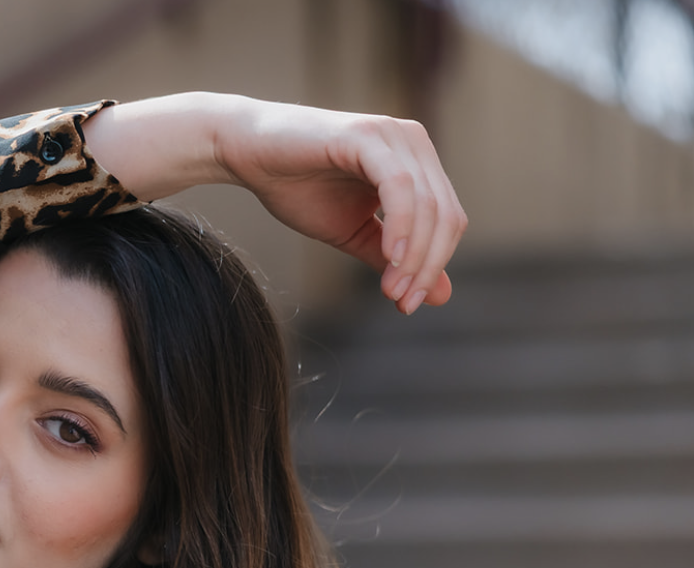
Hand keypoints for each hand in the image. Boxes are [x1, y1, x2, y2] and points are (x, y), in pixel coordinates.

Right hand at [83, 93, 466, 314]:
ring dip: (414, 255)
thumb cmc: (296, 187)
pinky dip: (401, 226)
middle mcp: (414, 144)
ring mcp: (393, 136)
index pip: (447, 221)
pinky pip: (399, 188)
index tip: (407, 304)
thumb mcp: (351, 232)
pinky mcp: (367, 136)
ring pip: (427, 205)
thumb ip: (392, 258)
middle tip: (402, 303)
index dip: (433, 267)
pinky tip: (390, 257)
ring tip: (392, 289)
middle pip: (445, 215)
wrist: (246, 154)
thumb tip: (439, 296)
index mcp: (417, 164)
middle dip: (426, 266)